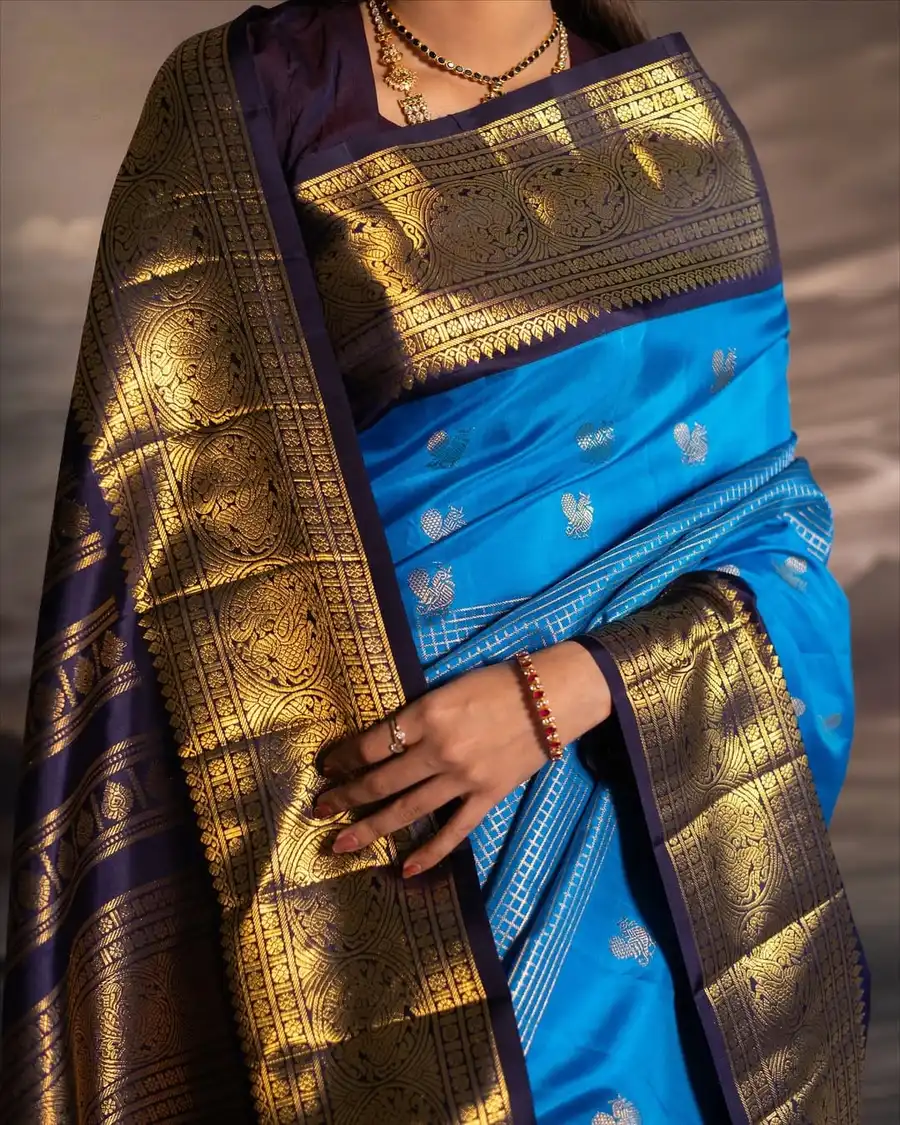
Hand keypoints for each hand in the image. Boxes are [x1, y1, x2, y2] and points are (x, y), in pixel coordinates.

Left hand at [315, 641, 611, 877]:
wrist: (552, 696)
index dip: (343, 758)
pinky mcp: (487, 796)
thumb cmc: (498, 683)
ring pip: (407, 810)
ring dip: (370, 828)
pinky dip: (429, 853)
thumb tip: (383, 744)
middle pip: (381, 781)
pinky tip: (405, 870)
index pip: (371, 744)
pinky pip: (453, 832)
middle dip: (345, 796)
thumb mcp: (447, 689)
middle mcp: (439, 751)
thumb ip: (417, 717)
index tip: (326, 766)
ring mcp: (463, 778)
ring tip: (340, 844)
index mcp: (426, 715)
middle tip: (319, 809)